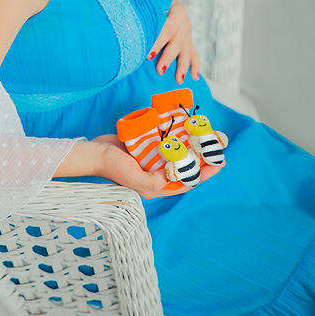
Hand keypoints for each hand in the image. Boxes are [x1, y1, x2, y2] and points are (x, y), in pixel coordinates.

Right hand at [93, 136, 220, 197]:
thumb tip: (174, 178)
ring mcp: (153, 160)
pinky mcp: (148, 148)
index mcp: (157, 186)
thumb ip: (153, 182)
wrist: (94, 152)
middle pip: (186, 167)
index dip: (205, 173)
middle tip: (218, 147)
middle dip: (203, 159)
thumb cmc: (112, 167)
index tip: (219, 163)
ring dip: (193, 146)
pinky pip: (167, 143)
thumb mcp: (133, 178)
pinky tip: (187, 129)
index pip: (187, 182)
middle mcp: (158, 174)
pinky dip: (178, 137)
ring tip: (207, 137)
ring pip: (179, 154)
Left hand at [147, 0, 199, 83]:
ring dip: (183, 66)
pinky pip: (193, 54)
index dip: (158, 41)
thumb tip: (124, 0)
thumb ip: (139, 0)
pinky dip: (194, 66)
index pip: (166, 28)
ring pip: (187, 50)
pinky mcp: (188, 40)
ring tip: (179, 80)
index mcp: (175, 10)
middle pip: (177, 41)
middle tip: (160, 70)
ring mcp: (187, 32)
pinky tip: (195, 77)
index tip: (149, 54)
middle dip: (168, 56)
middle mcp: (183, 21)